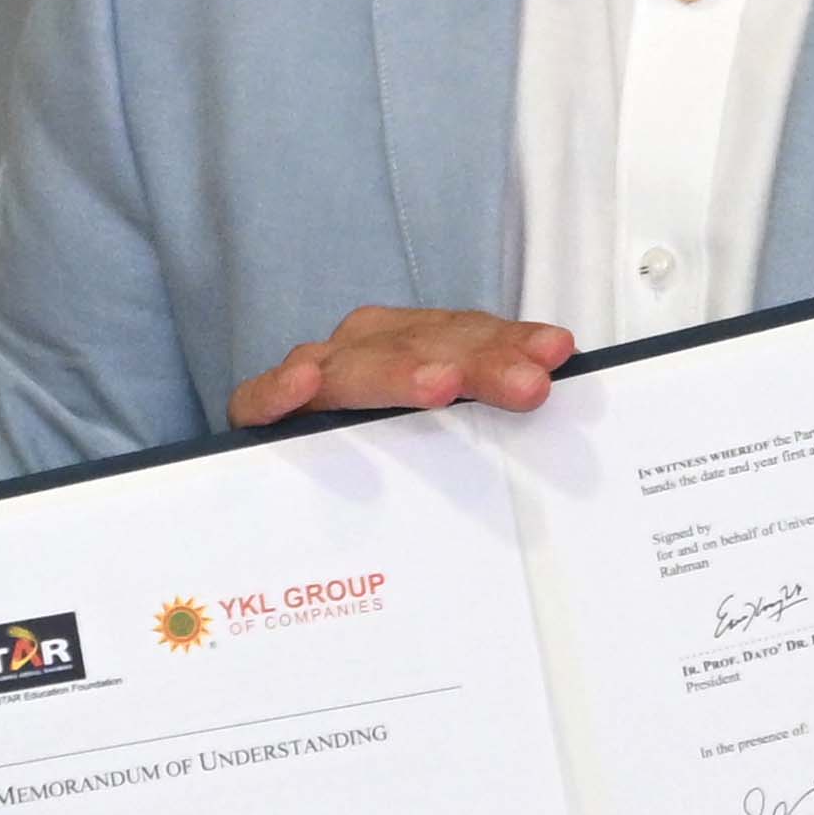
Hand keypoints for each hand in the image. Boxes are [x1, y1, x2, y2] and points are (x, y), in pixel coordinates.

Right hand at [225, 305, 576, 426]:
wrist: (279, 479)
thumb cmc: (383, 457)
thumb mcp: (447, 439)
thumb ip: (490, 429)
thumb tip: (552, 412)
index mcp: (413, 344)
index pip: (467, 335)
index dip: (508, 343)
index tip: (554, 355)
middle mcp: (364, 348)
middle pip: (423, 348)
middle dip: (478, 362)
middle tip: (526, 385)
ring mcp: (313, 374)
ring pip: (353, 368)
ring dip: (396, 372)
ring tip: (439, 386)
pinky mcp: (260, 412)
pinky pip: (259, 400)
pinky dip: (278, 391)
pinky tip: (304, 386)